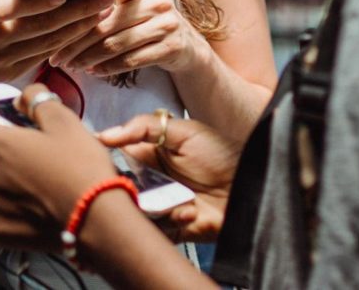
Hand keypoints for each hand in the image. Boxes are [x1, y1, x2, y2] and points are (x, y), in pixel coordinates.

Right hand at [0, 0, 107, 91]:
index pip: (10, 8)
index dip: (38, 3)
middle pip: (38, 27)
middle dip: (76, 12)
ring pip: (47, 43)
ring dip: (78, 27)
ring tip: (102, 10)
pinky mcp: (10, 75)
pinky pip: (44, 55)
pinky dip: (66, 41)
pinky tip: (85, 28)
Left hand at [0, 84, 119, 251]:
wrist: (95, 216)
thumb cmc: (80, 164)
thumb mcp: (65, 121)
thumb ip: (37, 100)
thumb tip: (21, 98)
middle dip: (1, 152)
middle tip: (32, 155)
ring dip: (5, 181)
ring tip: (37, 185)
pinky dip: (6, 211)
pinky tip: (28, 210)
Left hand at [51, 0, 206, 77]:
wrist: (185, 46)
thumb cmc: (147, 22)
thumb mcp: (135, 5)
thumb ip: (109, 3)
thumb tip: (66, 12)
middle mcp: (157, 2)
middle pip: (109, 22)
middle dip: (78, 41)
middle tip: (57, 55)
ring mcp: (166, 25)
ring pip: (117, 44)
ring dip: (88, 58)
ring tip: (70, 65)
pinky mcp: (170, 47)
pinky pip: (131, 60)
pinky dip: (107, 68)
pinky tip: (92, 71)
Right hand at [99, 112, 240, 240]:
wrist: (253, 180)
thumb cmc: (223, 151)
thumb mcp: (185, 132)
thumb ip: (144, 127)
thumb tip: (105, 134)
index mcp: (149, 158)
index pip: (115, 161)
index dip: (107, 163)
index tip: (105, 162)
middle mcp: (151, 183)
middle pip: (122, 191)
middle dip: (129, 190)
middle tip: (143, 186)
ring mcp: (161, 207)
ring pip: (137, 213)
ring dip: (157, 208)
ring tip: (182, 199)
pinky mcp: (174, 228)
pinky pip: (159, 231)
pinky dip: (173, 222)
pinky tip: (191, 211)